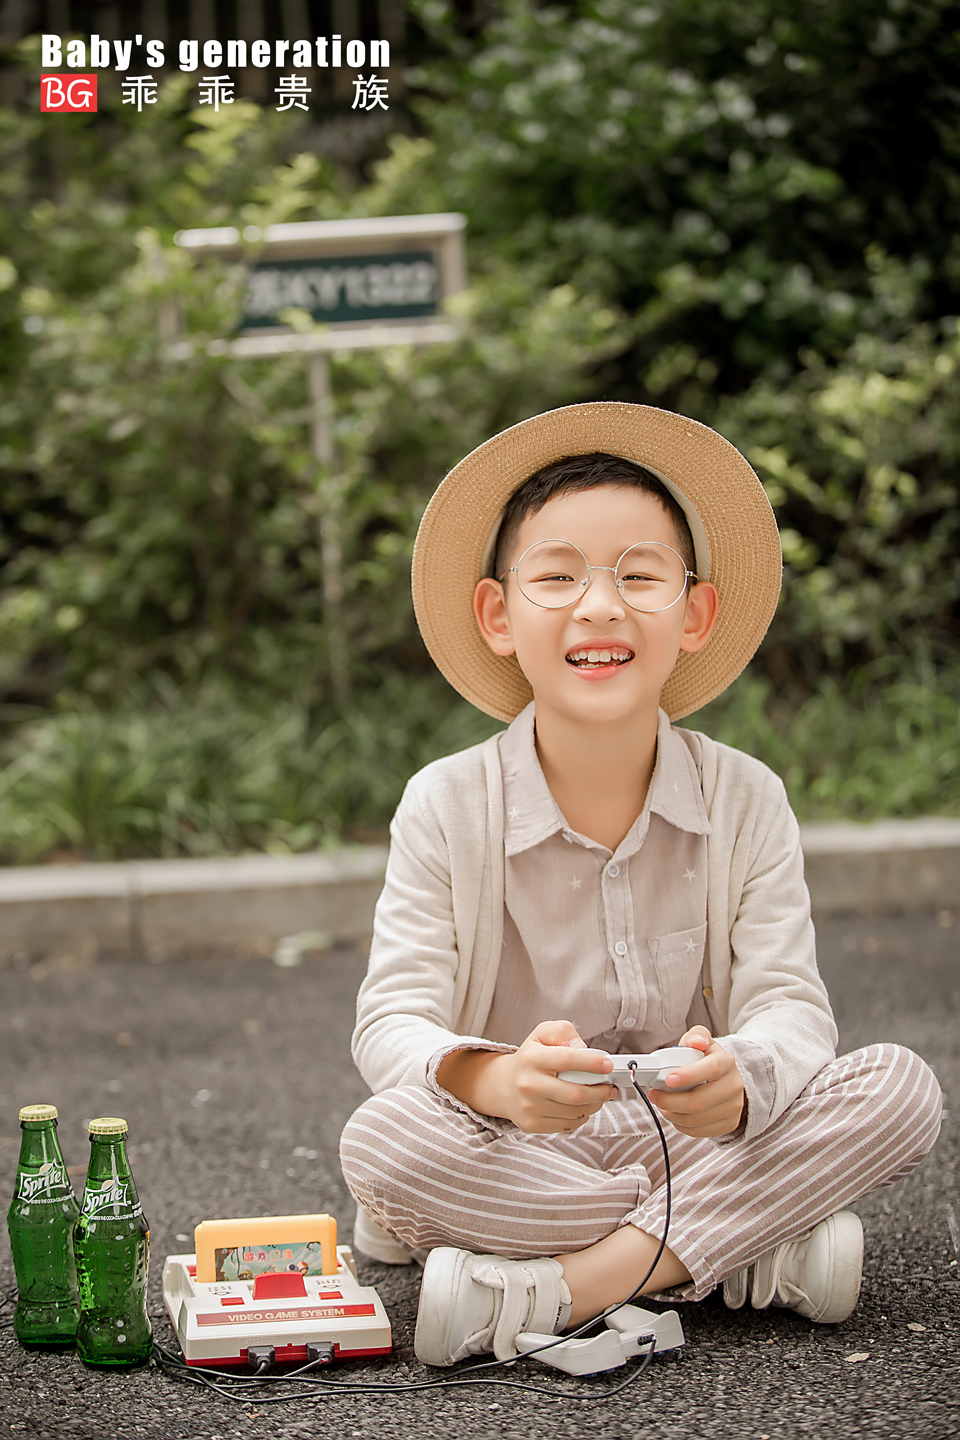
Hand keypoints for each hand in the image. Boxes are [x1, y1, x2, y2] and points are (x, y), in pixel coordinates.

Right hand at [435, 1020, 618, 1132]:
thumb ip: (564, 1032)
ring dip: (594, 1105)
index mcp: (532, 1058)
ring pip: (575, 1112)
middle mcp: (528, 1084)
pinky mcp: (533, 1124)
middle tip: (609, 1087)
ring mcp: (530, 1107)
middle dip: (600, 1091)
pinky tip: (581, 1106)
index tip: (607, 1065)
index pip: (567, 1060)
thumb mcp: (542, 1034)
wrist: (505, 1085)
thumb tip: (584, 1049)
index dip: (592, 1063)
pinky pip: (568, 1125)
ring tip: (598, 1096)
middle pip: (575, 1093)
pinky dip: (582, 1116)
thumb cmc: (530, 1058)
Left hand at [647, 1024, 744, 1137]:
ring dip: (671, 1114)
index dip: (688, 1075)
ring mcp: (733, 1108)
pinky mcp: (729, 1124)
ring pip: (696, 1119)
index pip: (710, 1070)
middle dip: (670, 1101)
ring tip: (662, 1105)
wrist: (728, 1080)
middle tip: (654, 1095)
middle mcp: (733, 1086)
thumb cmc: (708, 1060)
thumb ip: (697, 1035)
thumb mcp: (703, 1042)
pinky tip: (674, 1115)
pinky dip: (681, 1125)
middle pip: (698, 1101)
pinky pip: (699, 1131)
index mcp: (726, 1063)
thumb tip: (694, 1041)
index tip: (668, 1079)